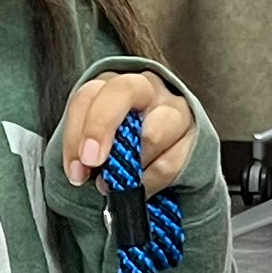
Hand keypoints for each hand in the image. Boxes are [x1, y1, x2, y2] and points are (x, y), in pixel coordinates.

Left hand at [61, 70, 195, 188]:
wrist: (166, 157)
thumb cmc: (122, 147)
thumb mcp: (98, 143)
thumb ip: (85, 150)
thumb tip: (81, 170)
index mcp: (112, 85)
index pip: (89, 96)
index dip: (77, 132)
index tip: (76, 168)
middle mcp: (145, 87)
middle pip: (123, 91)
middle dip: (101, 127)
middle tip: (92, 162)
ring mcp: (173, 107)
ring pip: (152, 133)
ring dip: (132, 166)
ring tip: (123, 184)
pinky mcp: (196, 132)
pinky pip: (170, 162)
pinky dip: (151, 181)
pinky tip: (142, 187)